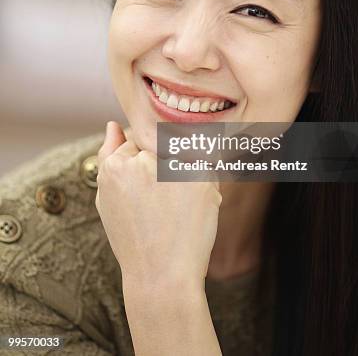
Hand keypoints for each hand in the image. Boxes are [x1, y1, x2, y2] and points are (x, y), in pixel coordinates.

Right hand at [95, 121, 221, 296]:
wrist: (162, 276)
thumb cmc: (133, 237)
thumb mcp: (107, 198)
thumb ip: (107, 157)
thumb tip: (112, 124)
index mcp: (116, 165)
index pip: (135, 140)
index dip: (143, 166)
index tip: (145, 192)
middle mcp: (144, 161)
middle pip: (159, 142)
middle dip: (163, 163)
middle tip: (161, 203)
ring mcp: (174, 167)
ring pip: (184, 150)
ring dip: (184, 169)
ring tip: (176, 207)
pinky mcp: (202, 176)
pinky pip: (206, 165)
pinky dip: (203, 182)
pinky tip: (192, 208)